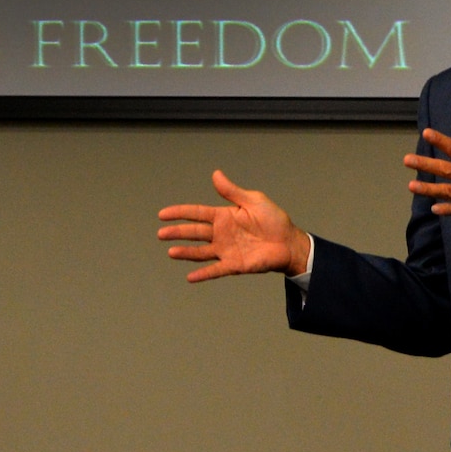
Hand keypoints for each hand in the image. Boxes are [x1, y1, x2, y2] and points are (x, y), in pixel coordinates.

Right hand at [158, 171, 311, 280]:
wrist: (289, 242)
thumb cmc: (273, 220)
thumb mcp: (253, 200)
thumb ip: (232, 191)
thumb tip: (215, 174)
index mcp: (224, 216)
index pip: (196, 214)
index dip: (180, 213)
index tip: (163, 214)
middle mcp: (221, 234)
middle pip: (195, 233)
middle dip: (178, 233)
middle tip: (161, 233)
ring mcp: (226, 250)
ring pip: (201, 252)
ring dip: (186, 252)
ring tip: (171, 252)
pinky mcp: (235, 265)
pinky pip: (216, 269)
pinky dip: (204, 274)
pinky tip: (190, 277)